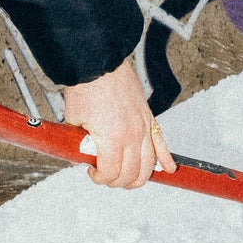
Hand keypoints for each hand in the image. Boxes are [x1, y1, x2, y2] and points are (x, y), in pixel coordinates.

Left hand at [62, 57, 175, 189]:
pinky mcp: (149, 118)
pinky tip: (168, 169)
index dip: (99, 178)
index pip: (111, 173)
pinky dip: (165, 159)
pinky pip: (161, 144)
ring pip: (148, 165)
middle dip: (117, 181)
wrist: (100, 62)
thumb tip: (78, 158)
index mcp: (112, 138)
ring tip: (126, 176)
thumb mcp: (74, 120)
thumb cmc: (86, 87)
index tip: (91, 171)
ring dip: (138, 176)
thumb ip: (77, 144)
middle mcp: (132, 135)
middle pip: (131, 174)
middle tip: (106, 175)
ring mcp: (144, 127)